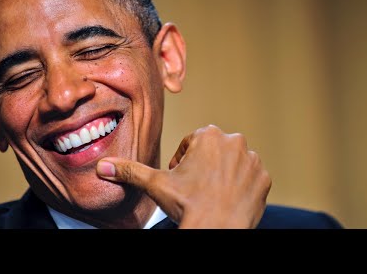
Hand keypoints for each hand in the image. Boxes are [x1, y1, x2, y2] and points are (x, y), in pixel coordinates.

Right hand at [96, 125, 271, 227]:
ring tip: (212, 193)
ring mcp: (253, 160)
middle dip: (204, 165)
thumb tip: (103, 166)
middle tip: (196, 187)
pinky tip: (229, 198)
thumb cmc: (188, 205)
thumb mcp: (156, 184)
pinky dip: (242, 186)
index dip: (183, 162)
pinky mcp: (264, 178)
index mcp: (209, 135)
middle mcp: (235, 141)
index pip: (193, 143)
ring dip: (224, 173)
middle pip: (214, 150)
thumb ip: (130, 170)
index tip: (181, 178)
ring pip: (233, 162)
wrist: (217, 230)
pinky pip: (251, 177)